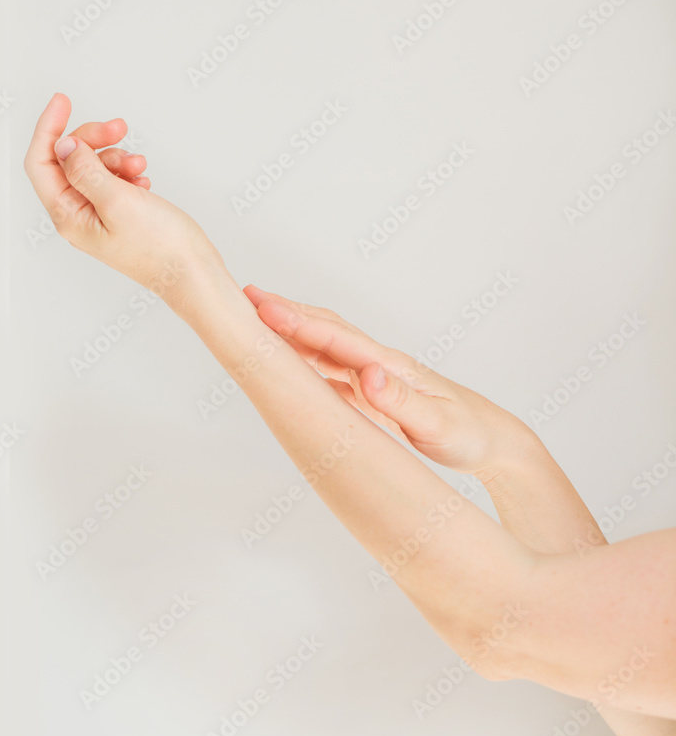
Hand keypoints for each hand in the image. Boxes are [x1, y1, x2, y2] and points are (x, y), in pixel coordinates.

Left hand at [23, 94, 225, 302]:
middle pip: (68, 160)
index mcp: (68, 216)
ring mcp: (98, 215)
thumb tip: (64, 146)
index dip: (48, 128)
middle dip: (92, 139)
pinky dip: (126, 171)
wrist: (192, 272)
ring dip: (115, 156)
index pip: (41, 162)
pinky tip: (142, 179)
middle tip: (119, 128)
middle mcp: (77, 216)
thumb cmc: (160, 248)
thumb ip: (86, 170)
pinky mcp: (118, 214)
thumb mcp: (118, 201)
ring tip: (139, 165)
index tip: (63, 100)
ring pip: (93, 167)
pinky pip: (112, 180)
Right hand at [242, 285, 536, 476]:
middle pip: (324, 329)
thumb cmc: (467, 432)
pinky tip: (286, 357)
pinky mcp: (369, 390)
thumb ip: (402, 402)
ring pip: (323, 345)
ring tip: (255, 315)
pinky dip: (302, 355)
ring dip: (290, 329)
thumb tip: (368, 375)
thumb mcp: (438, 424)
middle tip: (244, 295)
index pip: (335, 338)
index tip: (262, 307)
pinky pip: (328, 368)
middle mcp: (375, 363)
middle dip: (285, 312)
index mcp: (387, 366)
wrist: (491, 440)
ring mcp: (371, 374)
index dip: (297, 322)